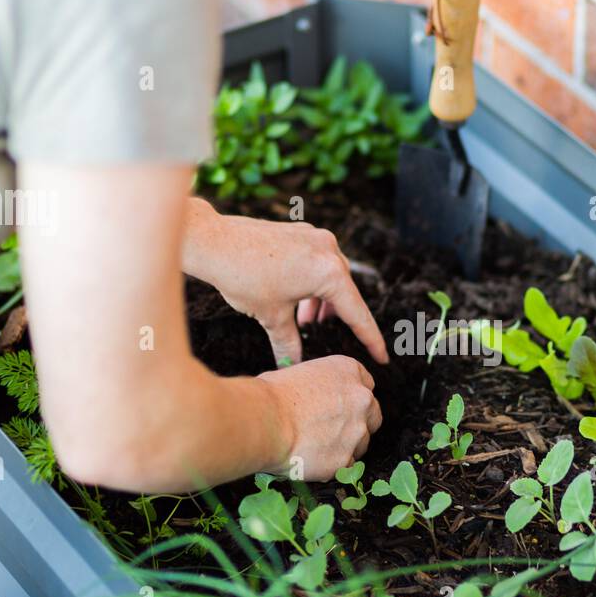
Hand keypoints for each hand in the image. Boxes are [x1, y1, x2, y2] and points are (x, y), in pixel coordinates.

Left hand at [182, 198, 389, 365]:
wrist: (213, 242)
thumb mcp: (271, 317)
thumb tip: (294, 364)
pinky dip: (312, 283)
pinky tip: (295, 297)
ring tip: (304, 320)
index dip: (370, 339)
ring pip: (330, 277)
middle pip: (344, 293)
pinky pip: (317, 262)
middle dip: (336, 317)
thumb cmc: (243, 277)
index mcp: (329, 273)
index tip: (382, 357)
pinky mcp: (301, 233)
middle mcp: (329, 250)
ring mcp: (315, 237)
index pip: (357, 313)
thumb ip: (290, 342)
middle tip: (322, 335)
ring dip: (321, 300)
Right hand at [258, 355, 382, 479]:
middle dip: (357, 423)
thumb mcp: (300, 374)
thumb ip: (320, 385)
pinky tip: (312, 460)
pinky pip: (346, 465)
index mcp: (349, 371)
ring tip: (316, 447)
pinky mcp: (346, 459)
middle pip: (372, 414)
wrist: (264, 422)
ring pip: (361, 443)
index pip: (366, 384)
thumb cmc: (271, 396)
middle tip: (332, 430)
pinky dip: (332, 465)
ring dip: (344, 446)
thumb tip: (316, 396)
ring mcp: (357, 431)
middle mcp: (361, 399)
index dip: (351, 398)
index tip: (341, 406)